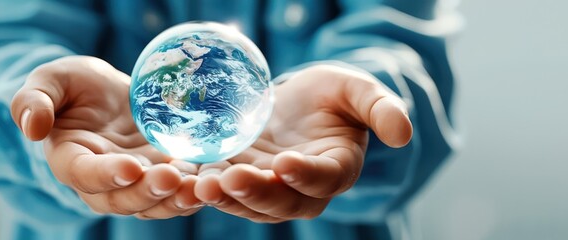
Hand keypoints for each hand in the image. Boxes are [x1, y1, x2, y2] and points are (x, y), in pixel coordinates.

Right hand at [10, 56, 202, 218]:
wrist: (109, 95)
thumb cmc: (76, 87)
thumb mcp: (52, 81)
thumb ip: (34, 100)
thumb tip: (31, 127)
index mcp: (70, 159)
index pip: (84, 174)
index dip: (106, 174)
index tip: (129, 166)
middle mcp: (102, 181)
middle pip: (121, 199)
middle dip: (147, 192)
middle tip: (171, 177)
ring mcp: (134, 183)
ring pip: (153, 203)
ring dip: (175, 200)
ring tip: (198, 188)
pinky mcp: (162, 175)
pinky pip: (177, 191)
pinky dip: (194, 189)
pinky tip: (214, 179)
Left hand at [194, 65, 412, 222]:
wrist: (297, 102)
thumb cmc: (333, 96)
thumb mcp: (358, 91)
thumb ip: (381, 109)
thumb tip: (404, 134)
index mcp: (336, 169)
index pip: (323, 179)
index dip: (306, 174)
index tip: (285, 162)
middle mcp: (302, 188)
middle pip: (281, 201)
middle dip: (256, 193)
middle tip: (231, 178)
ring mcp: (269, 187)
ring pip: (248, 203)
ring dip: (226, 197)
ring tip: (204, 183)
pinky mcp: (241, 179)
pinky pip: (224, 189)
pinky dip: (205, 186)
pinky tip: (185, 176)